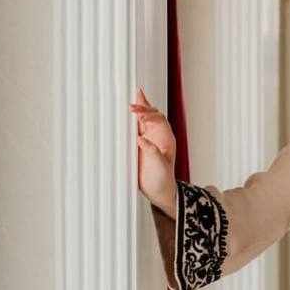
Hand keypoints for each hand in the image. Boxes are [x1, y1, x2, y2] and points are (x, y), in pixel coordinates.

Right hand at [130, 87, 177, 215]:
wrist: (159, 191)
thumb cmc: (163, 180)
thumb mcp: (159, 166)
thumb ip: (152, 152)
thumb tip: (140, 139)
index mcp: (166, 138)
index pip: (158, 118)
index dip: (147, 113)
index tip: (136, 112)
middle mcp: (157, 136)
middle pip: (150, 115)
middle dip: (143, 105)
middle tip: (134, 97)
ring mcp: (148, 140)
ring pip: (142, 120)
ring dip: (137, 110)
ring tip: (131, 99)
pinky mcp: (138, 146)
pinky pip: (134, 130)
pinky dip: (129, 122)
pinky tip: (123, 116)